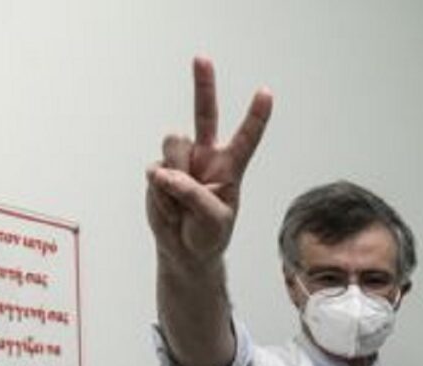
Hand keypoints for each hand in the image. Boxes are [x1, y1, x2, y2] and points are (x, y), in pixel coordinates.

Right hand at [145, 57, 272, 269]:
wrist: (184, 249)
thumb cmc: (209, 235)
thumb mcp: (214, 221)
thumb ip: (193, 195)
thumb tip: (164, 173)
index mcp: (230, 166)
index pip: (246, 138)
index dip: (256, 116)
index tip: (266, 92)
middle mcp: (206, 156)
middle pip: (204, 114)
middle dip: (203, 85)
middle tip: (202, 58)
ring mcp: (181, 161)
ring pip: (174, 145)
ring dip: (176, 172)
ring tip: (181, 200)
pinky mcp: (159, 170)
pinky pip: (156, 173)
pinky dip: (161, 194)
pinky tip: (170, 207)